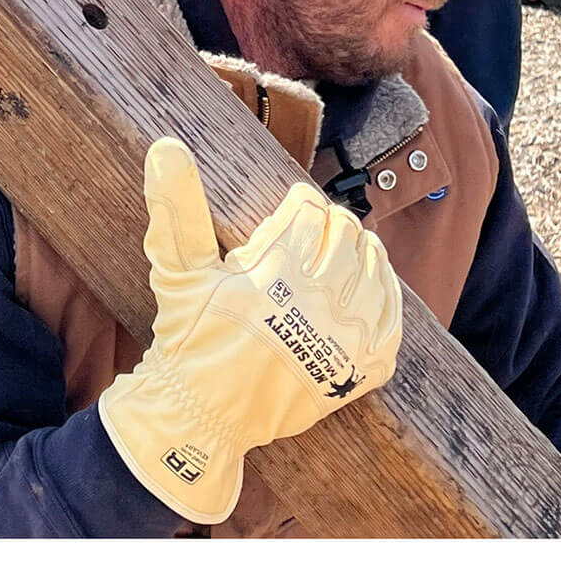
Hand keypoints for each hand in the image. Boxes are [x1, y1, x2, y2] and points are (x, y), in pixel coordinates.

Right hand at [99, 137, 401, 522]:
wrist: (204, 413)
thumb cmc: (190, 338)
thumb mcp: (178, 270)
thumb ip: (178, 207)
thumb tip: (166, 147)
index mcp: (277, 268)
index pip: (309, 209)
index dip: (300, 201)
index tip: (292, 205)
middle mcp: (319, 299)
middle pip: (345, 232)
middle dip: (329, 222)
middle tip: (314, 228)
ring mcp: (346, 335)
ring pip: (374, 266)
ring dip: (360, 250)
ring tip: (341, 250)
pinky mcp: (363, 368)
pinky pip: (394, 315)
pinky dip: (385, 291)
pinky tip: (368, 285)